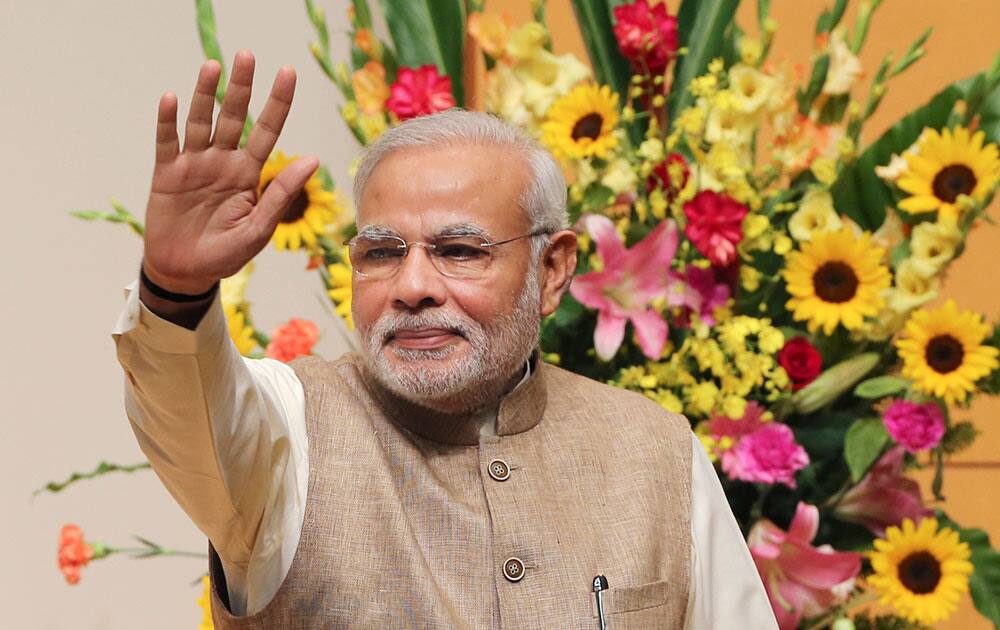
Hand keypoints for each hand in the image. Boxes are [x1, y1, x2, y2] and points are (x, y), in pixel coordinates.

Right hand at [142, 49, 318, 293]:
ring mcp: (194, 164)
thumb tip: (313, 159)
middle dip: (241, 87)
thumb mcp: (259, 228)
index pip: (268, 130)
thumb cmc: (226, 254)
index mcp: (249, 173)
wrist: (186, 273)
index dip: (278, 102)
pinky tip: (171, 98)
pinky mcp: (166, 173)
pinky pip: (167, 141)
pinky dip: (167, 120)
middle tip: (246, 55)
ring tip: (213, 66)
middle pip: (234, 116)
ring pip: (201, 121)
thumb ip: (282, 193)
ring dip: (205, 94)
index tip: (288, 72)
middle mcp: (223, 162)